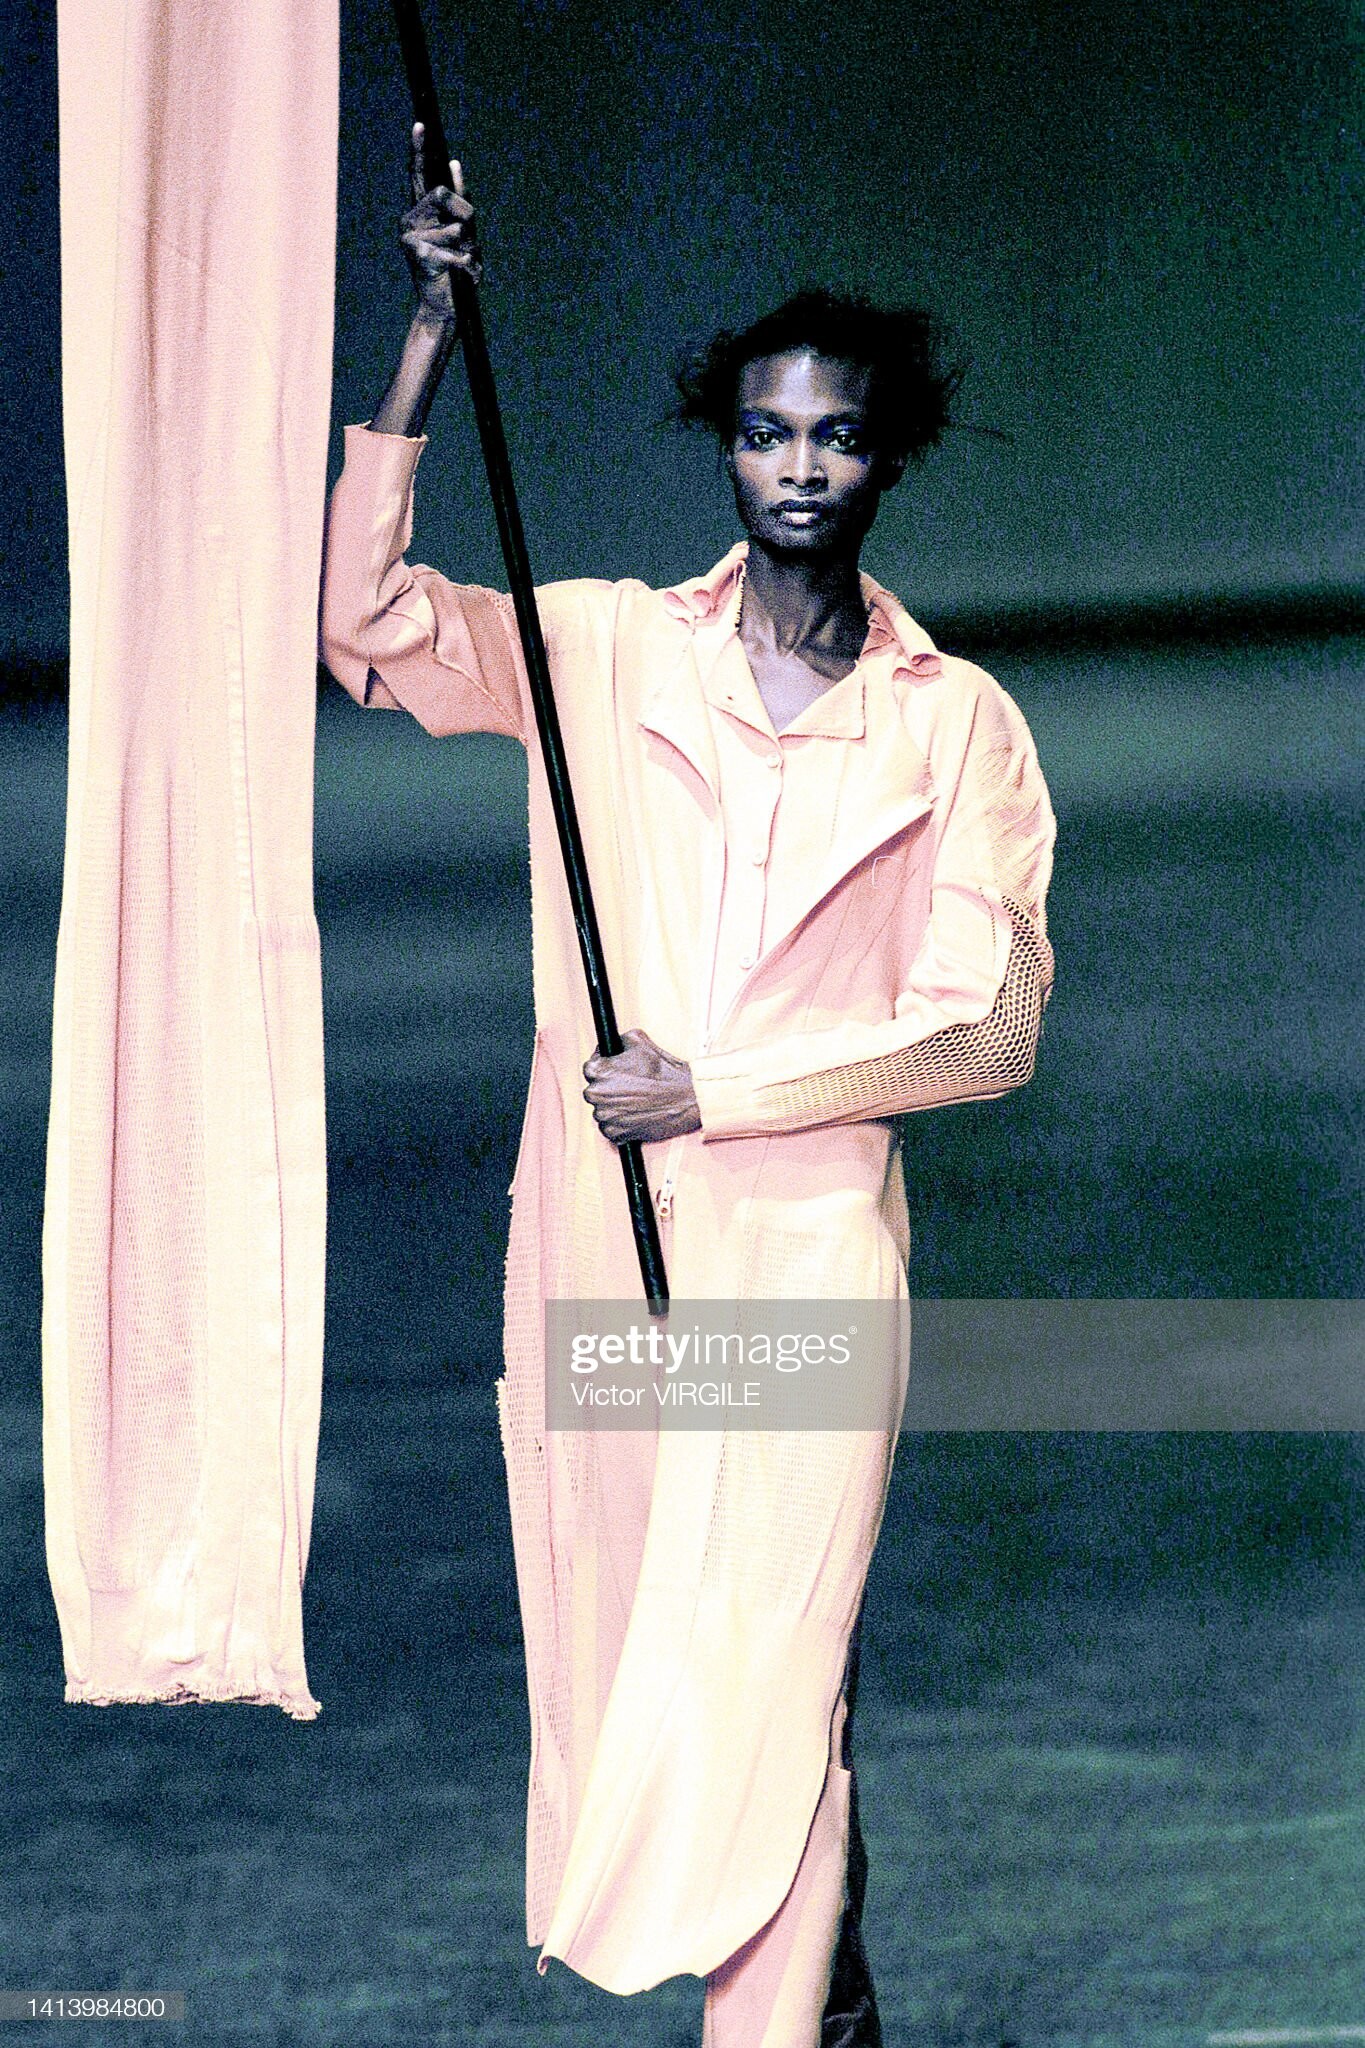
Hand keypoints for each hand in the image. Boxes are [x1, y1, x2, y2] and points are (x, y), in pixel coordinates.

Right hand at [399, 119, 481, 325]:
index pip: (418, 176)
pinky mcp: (418, 254)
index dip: (419, 150)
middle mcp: (410, 220)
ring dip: (467, 245)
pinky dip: (466, 263)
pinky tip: (458, 273)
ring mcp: (411, 237)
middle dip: (463, 213)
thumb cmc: (456, 269)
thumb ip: (460, 201)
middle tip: (467, 237)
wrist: (446, 307)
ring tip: (459, 262)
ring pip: (454, 224)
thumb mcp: (464, 232)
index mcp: (420, 212)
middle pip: (441, 193)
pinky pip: (455, 248)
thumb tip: (454, 164)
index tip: (421, 125)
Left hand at [583, 1029, 701, 1144]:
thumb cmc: (663, 1070)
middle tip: (630, 1086)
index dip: (605, 1066)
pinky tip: (636, 1114)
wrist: (685, 1098)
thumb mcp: (638, 1039)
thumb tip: (611, 1045)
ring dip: (614, 1106)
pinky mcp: (615, 1134)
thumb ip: (617, 1040)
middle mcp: (596, 1094)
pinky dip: (620, 1123)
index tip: (616, 1069)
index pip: (590, 1067)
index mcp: (598, 1071)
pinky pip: (610, 1128)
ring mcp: (604, 1117)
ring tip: (636, 1101)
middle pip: (595, 1090)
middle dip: (609, 1088)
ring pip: (603, 1110)